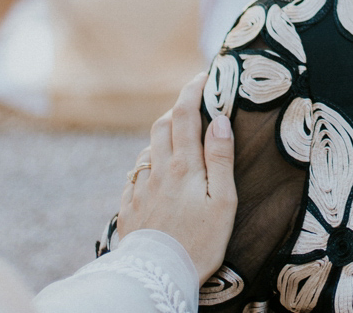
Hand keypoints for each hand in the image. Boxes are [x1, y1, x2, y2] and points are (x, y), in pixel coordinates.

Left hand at [117, 71, 235, 278]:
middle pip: (161, 125)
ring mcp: (140, 189)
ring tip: (179, 142)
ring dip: (163, 136)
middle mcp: (158, 171)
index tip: (203, 75)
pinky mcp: (129, 208)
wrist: (158, 277)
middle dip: (177, 109)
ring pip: (148, 148)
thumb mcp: (223, 201)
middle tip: (194, 107)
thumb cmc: (200, 242)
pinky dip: (149, 165)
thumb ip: (220, 158)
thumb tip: (219, 120)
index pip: (185, 114)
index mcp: (184, 166)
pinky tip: (158, 176)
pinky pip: (136, 175)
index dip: (192, 89)